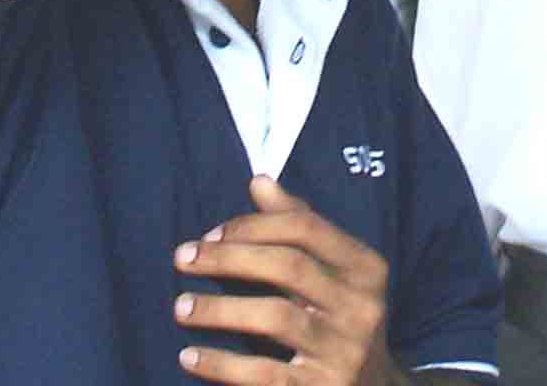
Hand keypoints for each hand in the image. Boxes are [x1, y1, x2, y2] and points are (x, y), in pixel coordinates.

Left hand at [174, 177, 393, 383]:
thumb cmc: (339, 321)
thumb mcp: (332, 274)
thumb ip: (298, 227)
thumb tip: (259, 181)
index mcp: (365, 268)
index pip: (307, 227)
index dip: (254, 225)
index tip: (209, 234)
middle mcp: (361, 306)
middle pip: (289, 265)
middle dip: (229, 257)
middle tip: (182, 259)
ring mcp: (345, 351)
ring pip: (274, 317)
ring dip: (219, 309)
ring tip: (180, 307)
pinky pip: (264, 374)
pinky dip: (222, 364)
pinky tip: (190, 357)